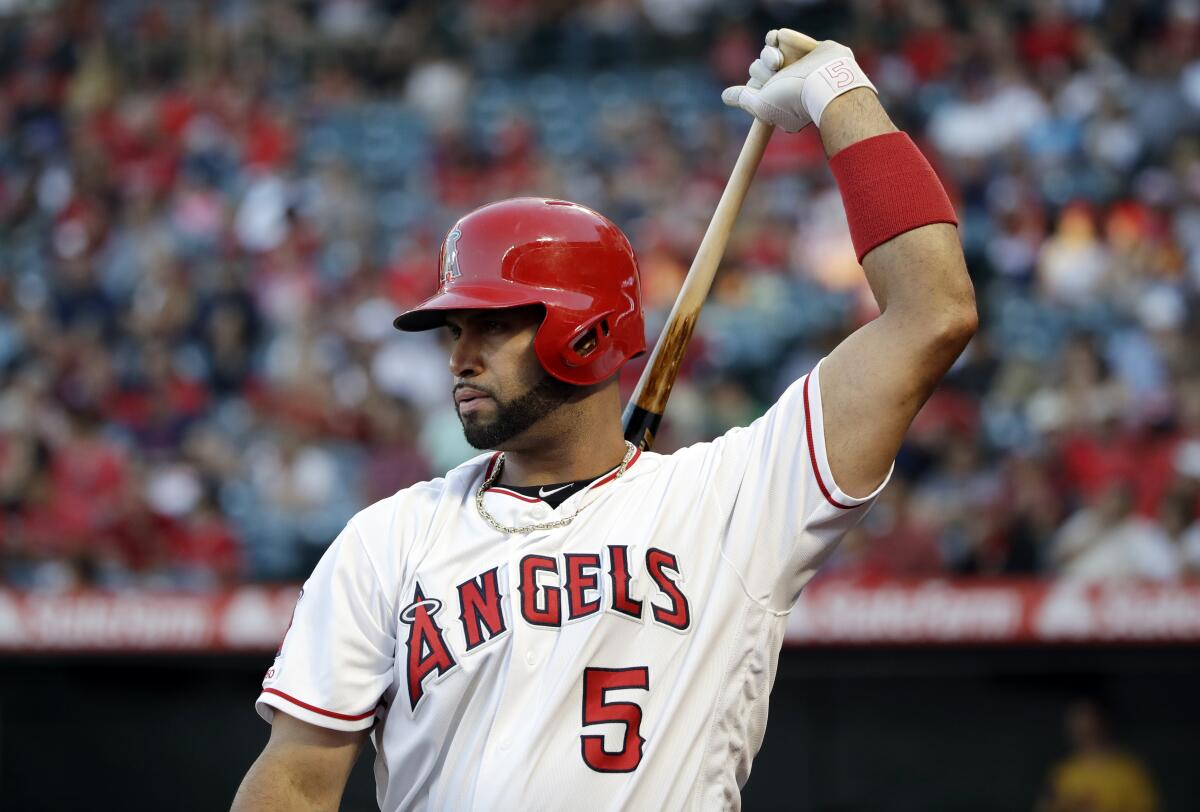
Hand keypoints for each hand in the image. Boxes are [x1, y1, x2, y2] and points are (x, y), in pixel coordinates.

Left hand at [721, 33, 875, 131]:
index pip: (754, 87)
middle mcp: (786, 83)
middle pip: (757, 68)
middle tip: (775, 77)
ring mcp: (795, 64)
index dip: (756, 87)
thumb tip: (725, 96)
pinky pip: (777, 36)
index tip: (766, 91)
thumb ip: (744, 99)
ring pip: (765, 52)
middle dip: (762, 72)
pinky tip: (780, 44)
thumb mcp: (762, 106)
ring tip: (780, 62)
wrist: (825, 80)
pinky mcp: (801, 46)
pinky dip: (777, 38)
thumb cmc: (792, 99)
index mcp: (778, 100)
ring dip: (768, 56)